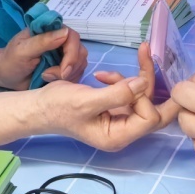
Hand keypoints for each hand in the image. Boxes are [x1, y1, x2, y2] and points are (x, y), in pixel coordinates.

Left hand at [0, 27, 88, 89]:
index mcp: (51, 30)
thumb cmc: (10, 60)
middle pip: (80, 52)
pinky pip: (76, 74)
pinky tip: (51, 82)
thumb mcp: (23, 50)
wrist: (5, 75)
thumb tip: (64, 32)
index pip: (72, 36)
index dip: (72, 54)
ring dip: (67, 76)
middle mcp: (61, 40)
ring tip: (46, 78)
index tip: (63, 71)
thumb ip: (42, 41)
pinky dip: (68, 81)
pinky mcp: (65, 68)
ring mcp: (64, 54)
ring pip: (80, 64)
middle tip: (48, 76)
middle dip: (69, 68)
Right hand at [37, 44, 178, 150]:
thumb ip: (117, 93)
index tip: (126, 83)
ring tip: (111, 69)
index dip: (143, 98)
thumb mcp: (86, 100)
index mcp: (118, 136)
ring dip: (135, 78)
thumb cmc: (58, 107)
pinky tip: (105, 75)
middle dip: (153, 83)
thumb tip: (144, 82)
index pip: (148, 118)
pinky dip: (125, 81)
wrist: (40, 107)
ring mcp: (122, 120)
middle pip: (154, 112)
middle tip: (151, 56)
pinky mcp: (117, 109)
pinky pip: (133, 94)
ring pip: (144, 99)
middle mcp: (124, 131)